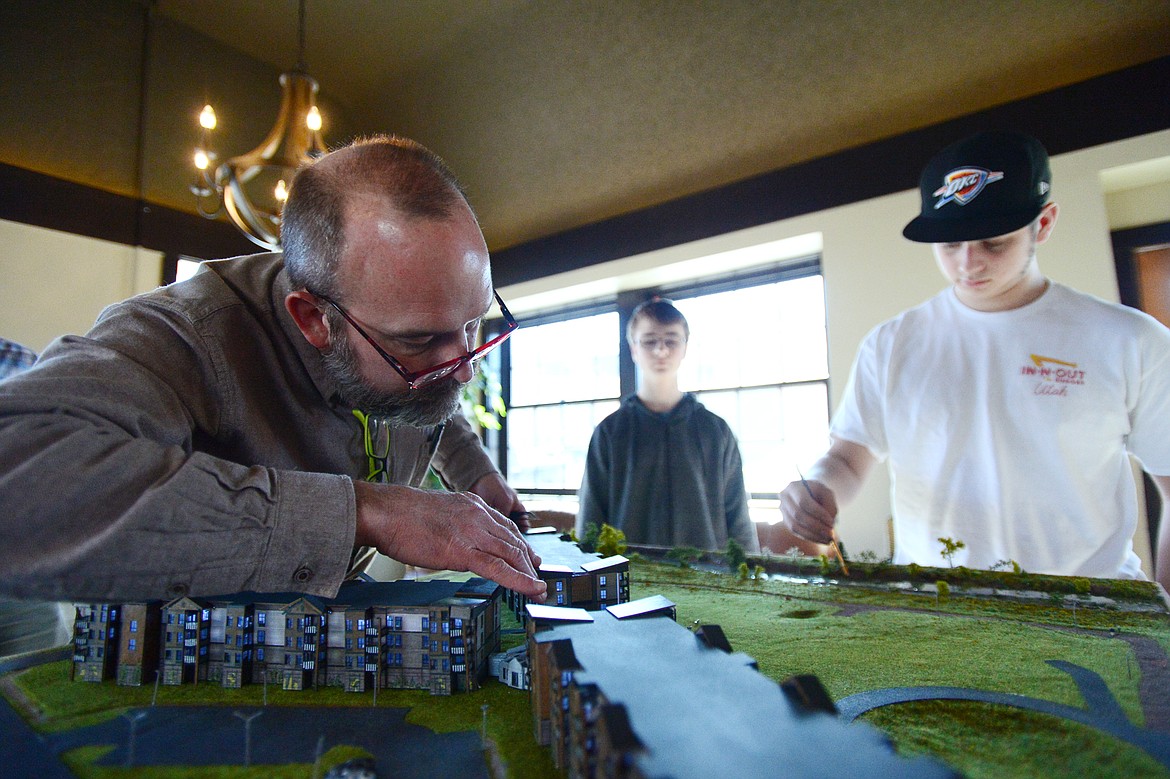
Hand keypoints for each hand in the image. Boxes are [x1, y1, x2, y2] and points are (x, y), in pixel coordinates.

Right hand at [354, 481, 545, 600]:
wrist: (386, 512)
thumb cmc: (403, 516)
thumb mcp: (440, 513)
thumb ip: (456, 524)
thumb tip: (460, 542)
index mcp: (472, 505)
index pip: (507, 526)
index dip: (522, 545)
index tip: (531, 558)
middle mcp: (478, 516)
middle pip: (514, 541)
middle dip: (530, 562)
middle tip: (539, 577)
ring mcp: (472, 532)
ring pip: (512, 554)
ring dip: (530, 574)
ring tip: (539, 590)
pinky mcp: (463, 551)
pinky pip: (499, 568)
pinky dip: (519, 580)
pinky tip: (531, 589)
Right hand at [779, 478, 838, 544]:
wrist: (808, 493)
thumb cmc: (818, 493)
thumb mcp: (827, 494)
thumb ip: (830, 506)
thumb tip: (829, 524)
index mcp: (794, 487)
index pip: (803, 502)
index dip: (817, 514)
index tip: (831, 522)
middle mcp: (784, 498)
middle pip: (798, 515)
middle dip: (816, 526)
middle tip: (831, 533)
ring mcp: (783, 510)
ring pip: (795, 526)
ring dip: (813, 535)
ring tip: (828, 540)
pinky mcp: (785, 521)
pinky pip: (795, 532)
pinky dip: (809, 537)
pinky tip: (821, 539)